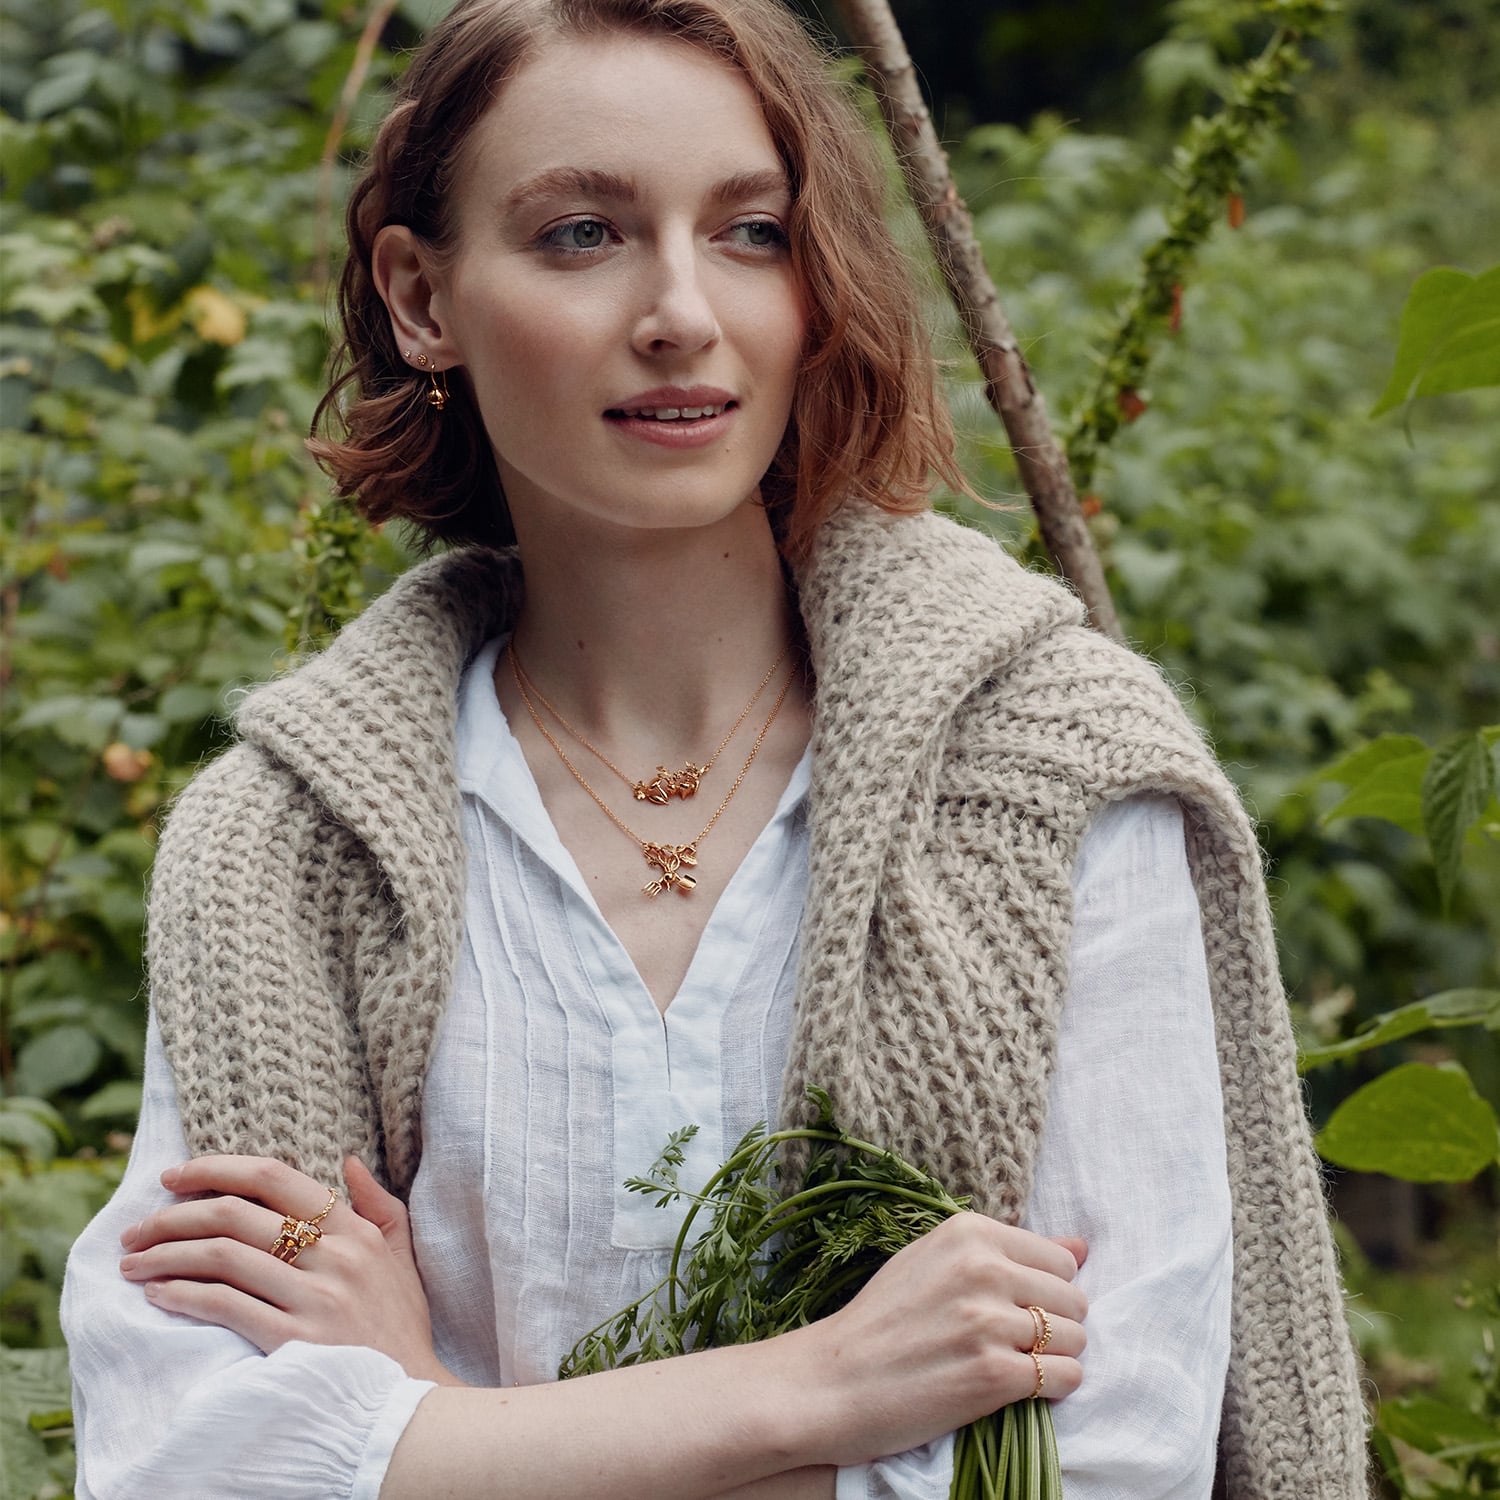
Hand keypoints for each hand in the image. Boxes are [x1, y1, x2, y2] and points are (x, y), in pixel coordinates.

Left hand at [117, 1153, 463, 1386]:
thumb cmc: (398, 1325)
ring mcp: (314, 1298)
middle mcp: (335, 1256)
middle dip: (174, 1217)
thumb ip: (378, 1205)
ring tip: (134, 1264)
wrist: (404, 1398)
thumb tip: (349, 1161)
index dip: (216, 1169)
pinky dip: (184, 1295)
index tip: (173, 1177)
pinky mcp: (294, 1340)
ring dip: (167, 1256)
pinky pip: (226, 1306)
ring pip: (223, 1257)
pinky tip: (159, 1295)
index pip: (276, 1178)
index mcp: (355, 1229)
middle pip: (237, 1215)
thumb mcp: (399, 1256)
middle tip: (136, 1231)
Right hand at [794, 1213, 1087, 1468]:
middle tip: (1014, 1343)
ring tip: (1013, 1365)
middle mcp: (983, 1269)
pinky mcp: (993, 1376)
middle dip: (1055, 1325)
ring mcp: (988, 1323)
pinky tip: (1017, 1389)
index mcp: (969, 1232)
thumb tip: (1082, 1246)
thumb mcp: (935, 1261)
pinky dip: (1052, 1389)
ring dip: (1055, 1358)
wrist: (834, 1380)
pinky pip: (1066, 1378)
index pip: (1059, 1258)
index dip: (1045, 1289)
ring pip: (1075, 1339)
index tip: (1016, 1309)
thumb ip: (1006, 1251)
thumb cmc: (882, 1320)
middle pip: (1073, 1298)